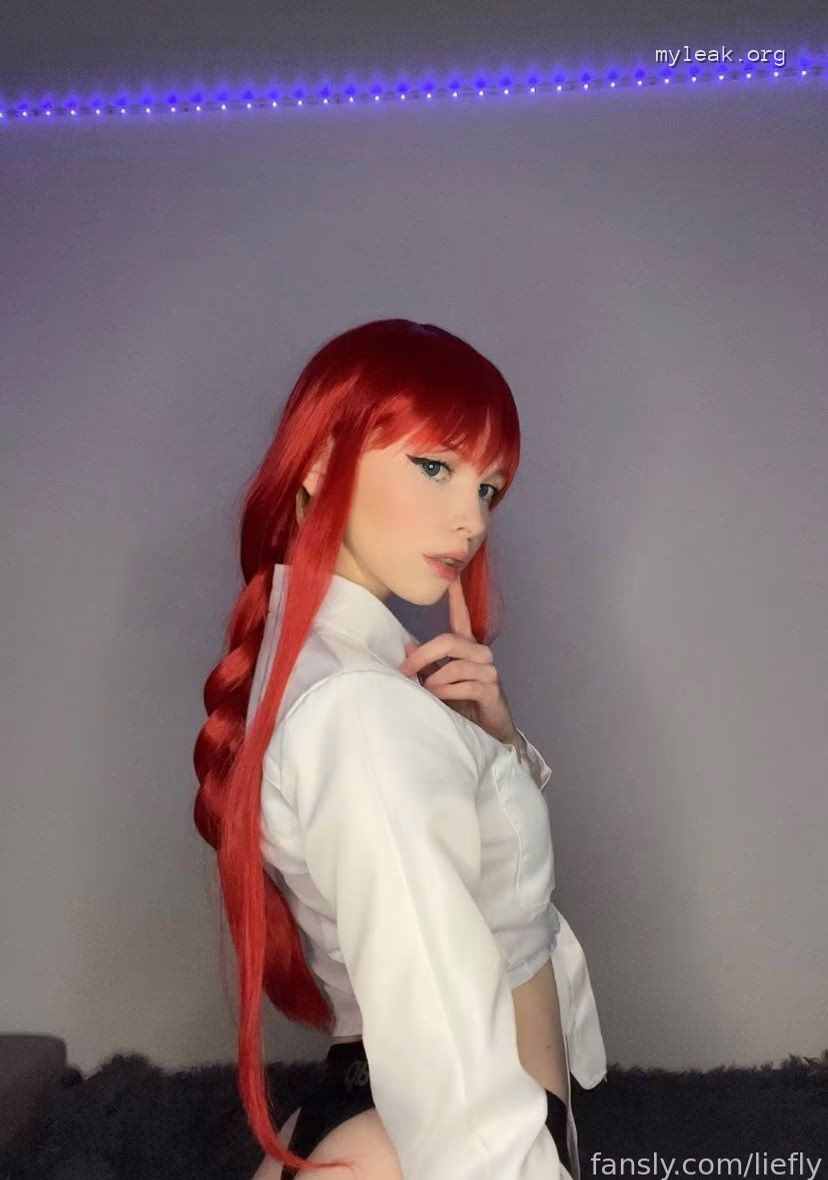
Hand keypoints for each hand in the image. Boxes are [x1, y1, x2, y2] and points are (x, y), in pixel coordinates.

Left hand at [398, 576, 519, 746]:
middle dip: (424, 654)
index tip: (452, 578)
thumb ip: (426, 664)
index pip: (462, 617)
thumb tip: (407, 645)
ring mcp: (488, 671)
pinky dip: (447, 691)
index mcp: (467, 648)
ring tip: (426, 690)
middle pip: (450, 640)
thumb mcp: (439, 682)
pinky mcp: (492, 690)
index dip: (457, 598)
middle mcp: (480, 654)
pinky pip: (466, 684)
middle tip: (405, 668)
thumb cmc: (462, 703)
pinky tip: (439, 697)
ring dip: (435, 679)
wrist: (487, 731)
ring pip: (456, 664)